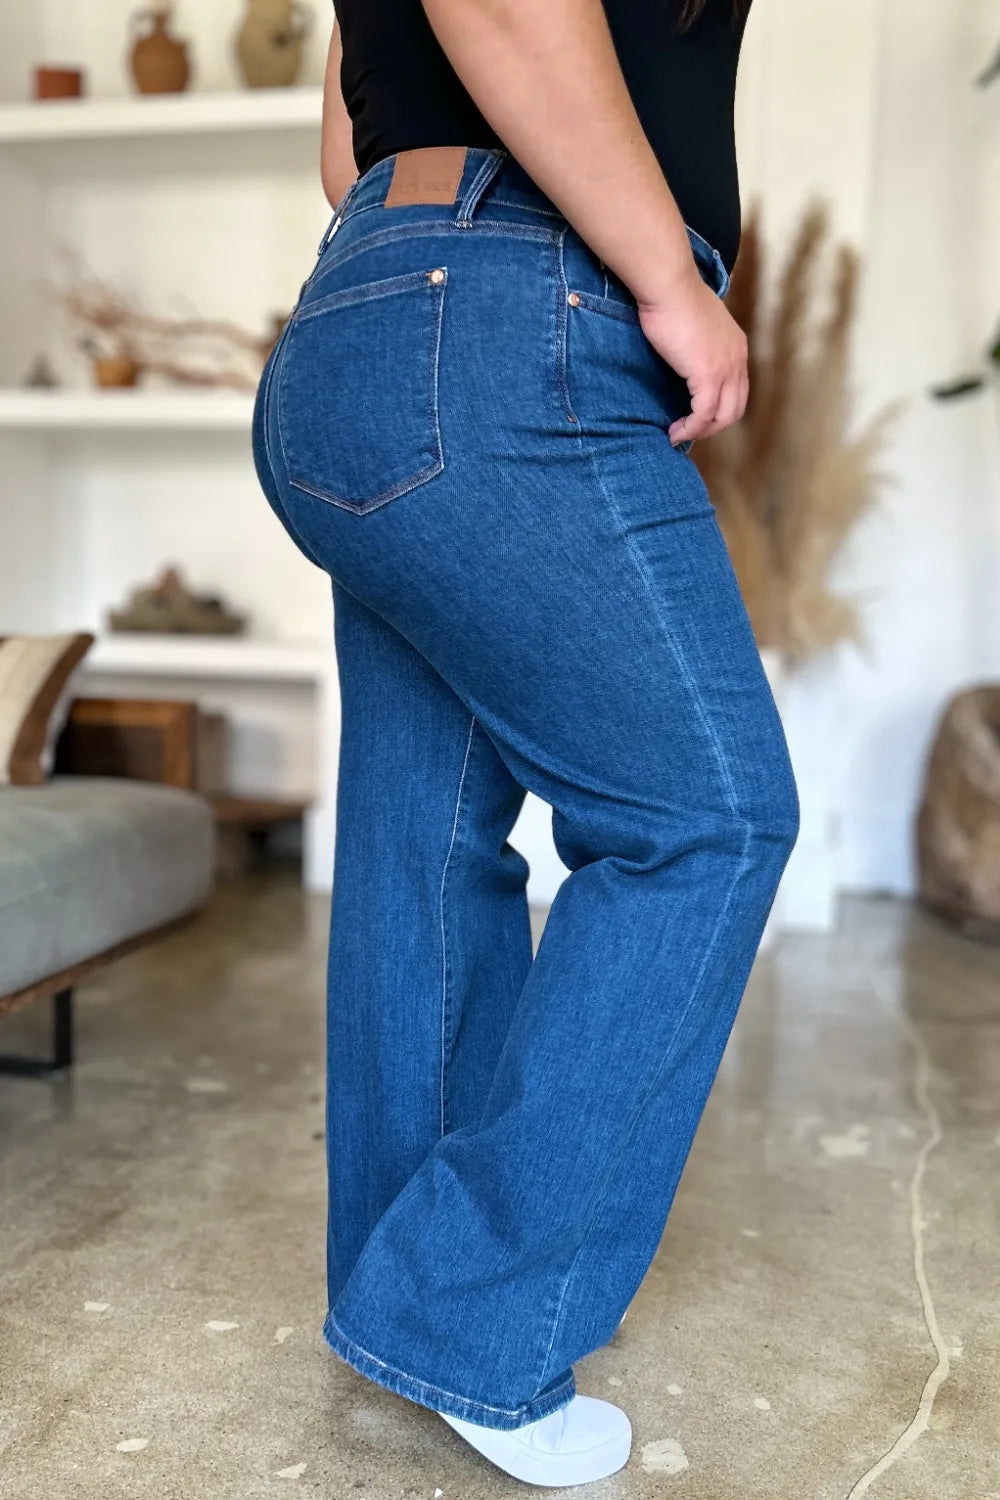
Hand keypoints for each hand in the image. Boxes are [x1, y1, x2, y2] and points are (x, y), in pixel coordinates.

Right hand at [638, 265, 748, 445]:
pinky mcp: (708, 375)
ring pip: (722, 417)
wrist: (670, 286)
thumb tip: (687, 357)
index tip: (695, 416)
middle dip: (712, 427)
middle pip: (735, 410)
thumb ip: (700, 343)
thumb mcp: (696, 325)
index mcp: (737, 348)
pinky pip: (703, 415)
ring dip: (700, 431)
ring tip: (678, 434)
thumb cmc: (674, 299)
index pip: (738, 392)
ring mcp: (726, 369)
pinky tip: (675, 430)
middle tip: (688, 430)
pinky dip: (690, 428)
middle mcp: (738, 360)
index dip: (718, 410)